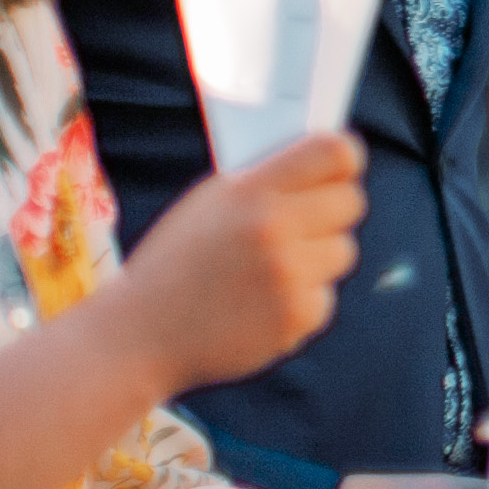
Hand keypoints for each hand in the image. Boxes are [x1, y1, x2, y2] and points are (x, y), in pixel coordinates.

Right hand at [104, 132, 368, 390]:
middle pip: (351, 201)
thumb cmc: (174, 264)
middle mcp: (273, 228)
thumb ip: (264, 183)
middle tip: (306, 222)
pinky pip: (325, 296)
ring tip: (268, 270)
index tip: (342, 168)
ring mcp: (289, 275)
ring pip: (342, 251)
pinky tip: (259, 305)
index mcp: (248, 191)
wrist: (138, 336)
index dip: (345, 158)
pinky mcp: (298, 316)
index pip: (332, 152)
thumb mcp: (206, 205)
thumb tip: (325, 163)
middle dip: (332, 211)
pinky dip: (300, 301)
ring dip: (316, 259)